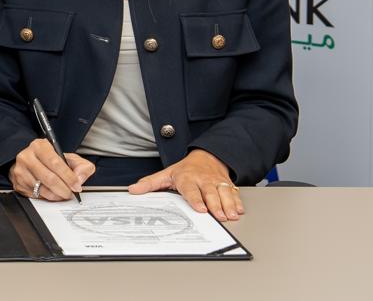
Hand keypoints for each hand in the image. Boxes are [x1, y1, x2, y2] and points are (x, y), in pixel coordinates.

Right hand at [11, 138, 94, 200]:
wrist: (30, 162)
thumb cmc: (50, 160)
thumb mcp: (67, 157)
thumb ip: (81, 165)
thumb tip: (80, 178)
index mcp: (39, 146)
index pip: (55, 163)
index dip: (68, 176)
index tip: (76, 185)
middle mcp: (27, 157)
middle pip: (49, 178)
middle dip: (64, 189)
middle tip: (71, 193)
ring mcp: (20, 171)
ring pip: (42, 189)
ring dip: (57, 195)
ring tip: (63, 194)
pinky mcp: (18, 184)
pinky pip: (36, 196)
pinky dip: (48, 198)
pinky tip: (52, 193)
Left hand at [128, 149, 243, 220]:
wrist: (207, 156)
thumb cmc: (186, 169)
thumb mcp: (166, 174)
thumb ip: (150, 183)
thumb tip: (133, 190)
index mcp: (187, 178)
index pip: (191, 189)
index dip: (196, 199)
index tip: (200, 208)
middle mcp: (203, 180)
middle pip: (210, 193)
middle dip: (215, 205)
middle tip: (219, 216)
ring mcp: (216, 182)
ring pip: (224, 193)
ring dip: (228, 205)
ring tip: (231, 215)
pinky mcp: (227, 184)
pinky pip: (233, 193)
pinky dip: (237, 201)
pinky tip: (239, 210)